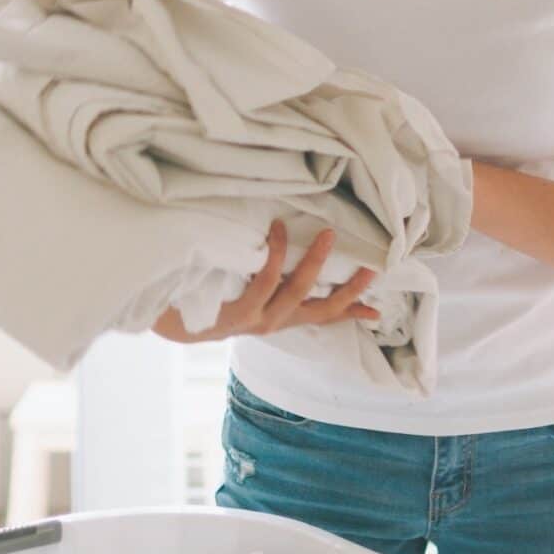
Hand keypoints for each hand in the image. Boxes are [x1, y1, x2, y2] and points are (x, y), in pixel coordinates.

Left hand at [153, 220, 381, 343]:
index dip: (352, 313)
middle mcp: (275, 323)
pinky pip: (265, 280)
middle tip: (372, 264)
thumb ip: (274, 280)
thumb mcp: (251, 293)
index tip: (379, 310)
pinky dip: (276, 254)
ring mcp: (258, 320)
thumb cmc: (214, 297)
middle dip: (350, 287)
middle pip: (324, 308)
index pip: (326, 317)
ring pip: (298, 291)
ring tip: (328, 234)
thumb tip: (294, 243)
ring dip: (315, 262)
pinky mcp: (239, 313)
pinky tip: (279, 231)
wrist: (174, 320)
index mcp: (281, 318)